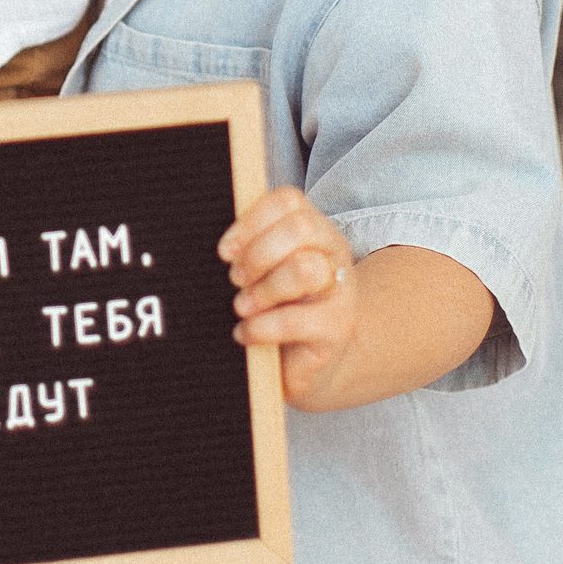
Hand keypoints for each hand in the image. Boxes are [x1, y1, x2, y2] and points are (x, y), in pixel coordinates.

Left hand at [219, 186, 360, 409]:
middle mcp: (333, 253)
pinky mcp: (336, 329)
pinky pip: (296, 321)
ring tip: (241, 307)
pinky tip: (245, 334)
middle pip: (301, 228)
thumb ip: (250, 248)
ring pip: (305, 269)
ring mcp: (341, 291)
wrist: (307, 362)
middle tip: (235, 278)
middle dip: (258, 253)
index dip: (251, 220)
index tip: (224, 250)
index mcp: (314, 230)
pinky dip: (261, 328)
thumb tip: (221, 244)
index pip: (289, 201)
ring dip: (263, 289)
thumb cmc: (277, 308)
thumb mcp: (265, 271)